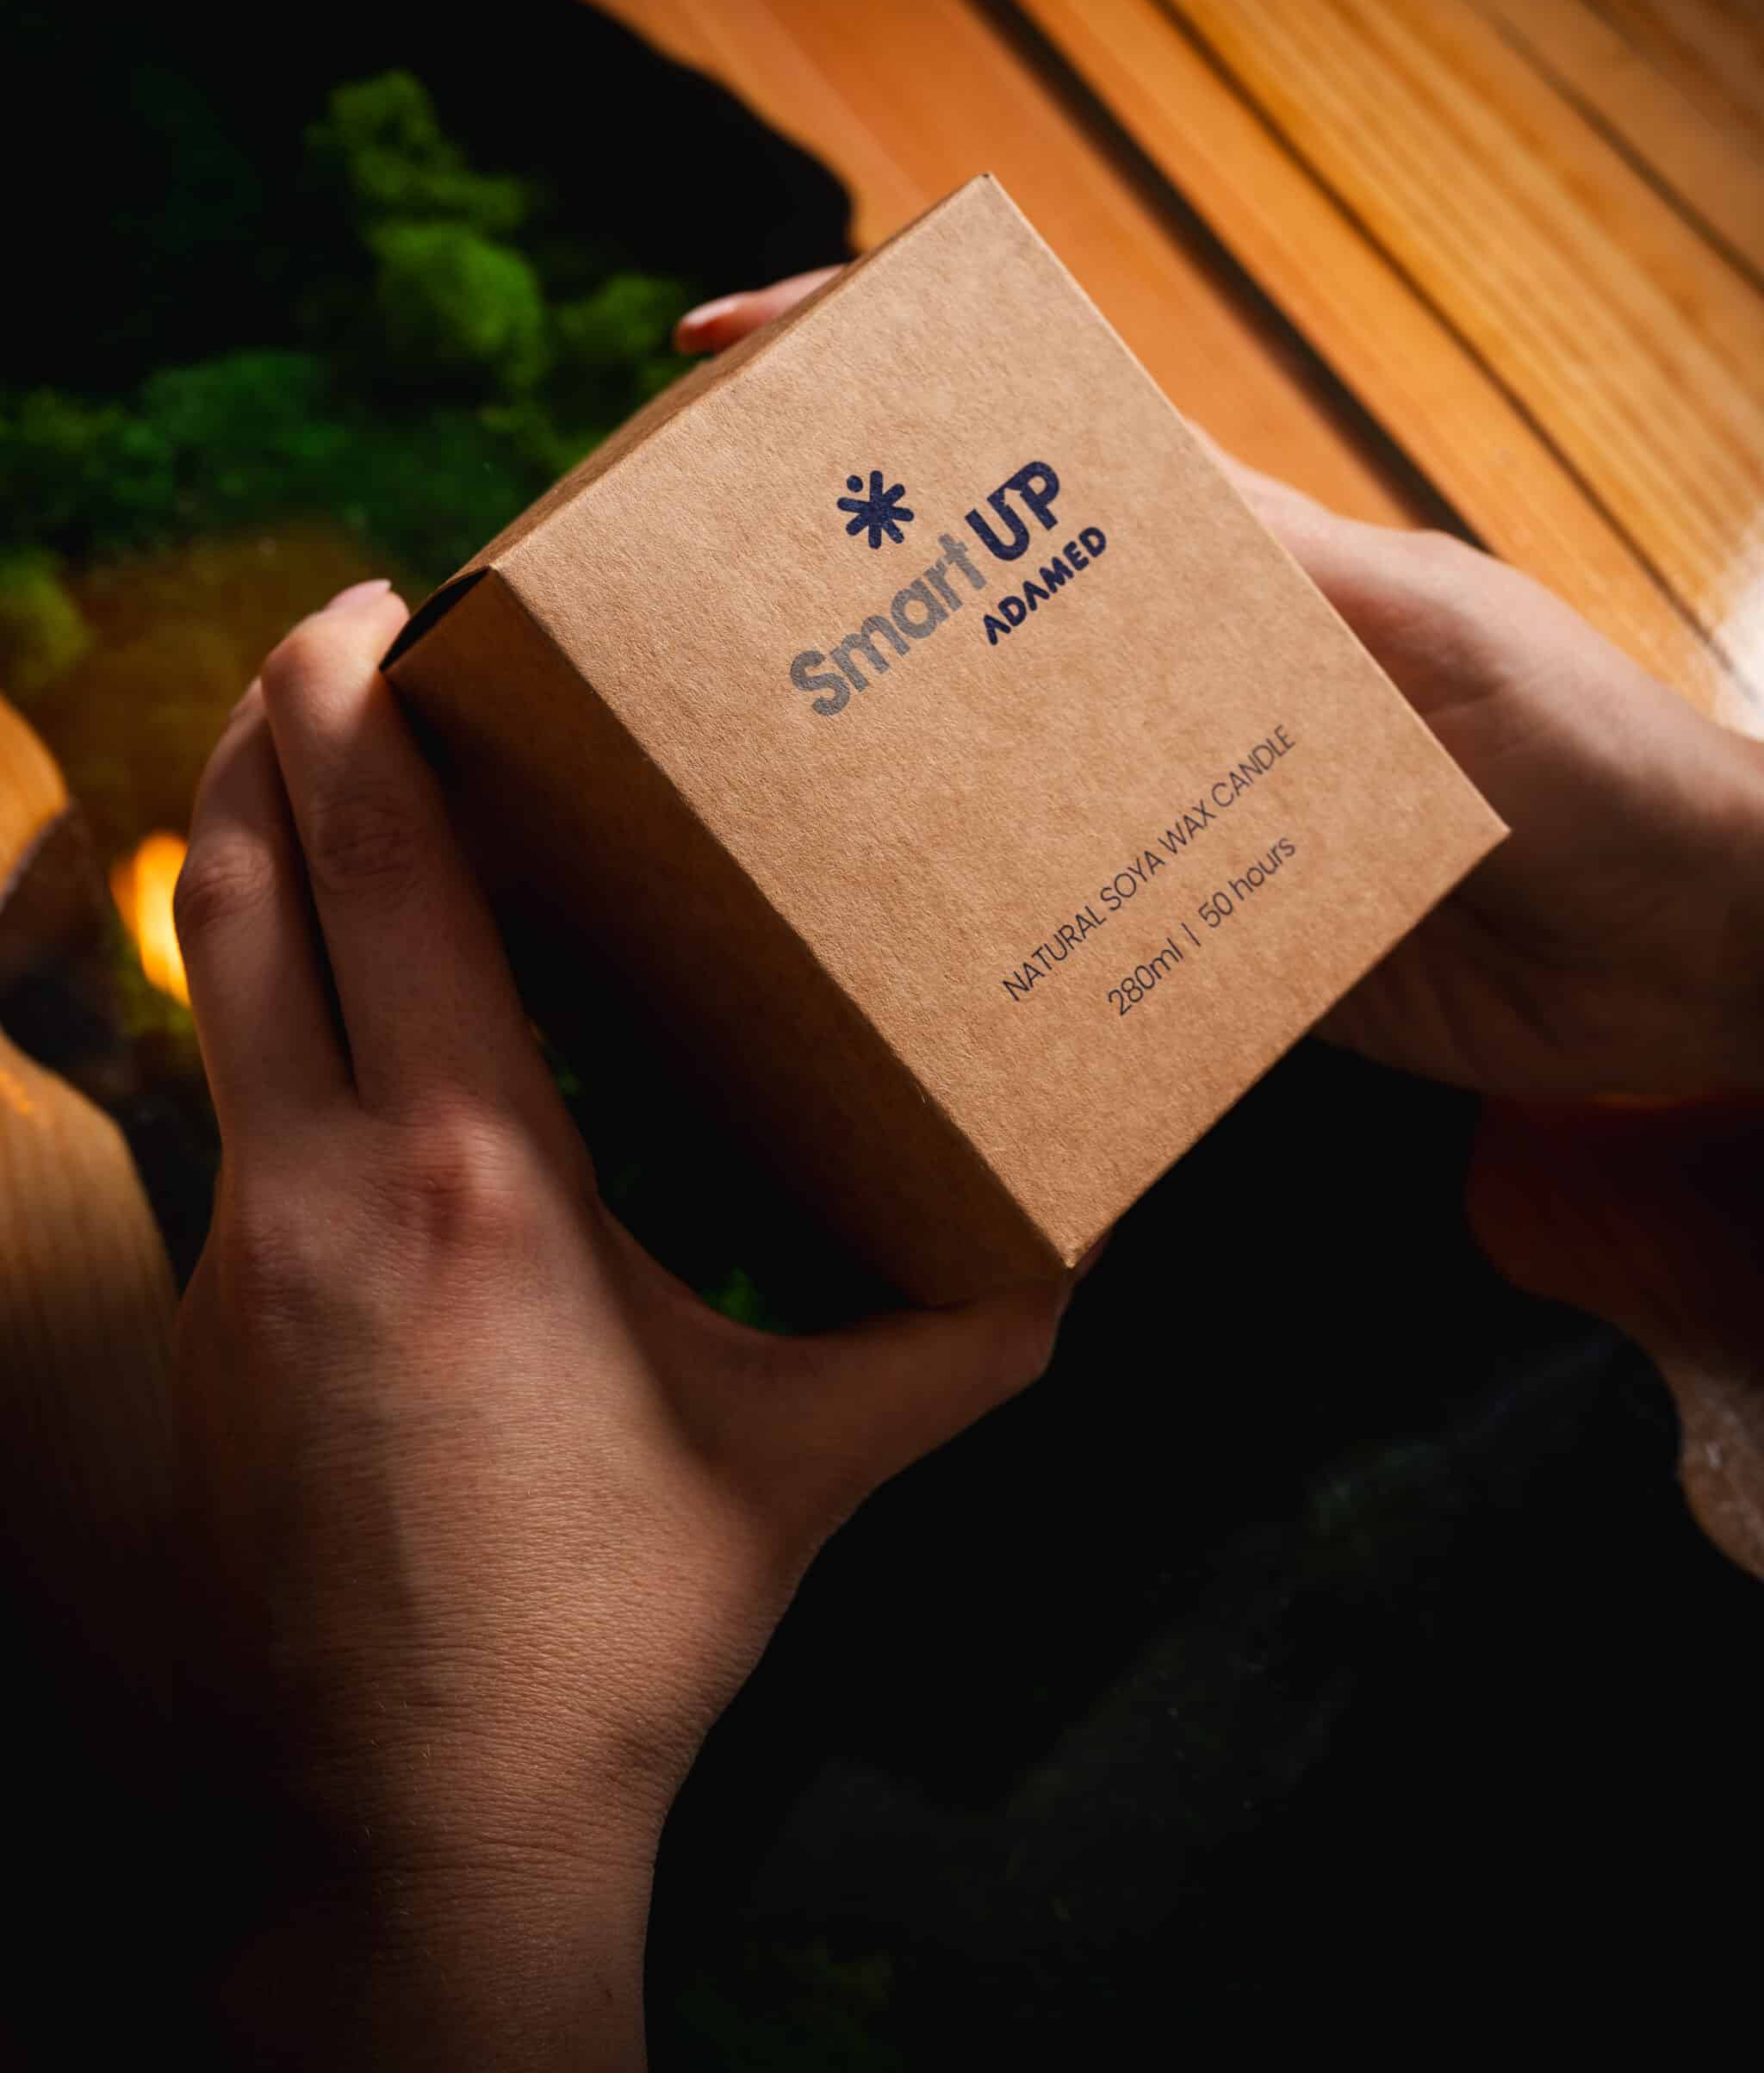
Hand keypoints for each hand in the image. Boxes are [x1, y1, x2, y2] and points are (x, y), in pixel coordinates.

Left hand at [172, 580, 1070, 2064]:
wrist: (430, 1801)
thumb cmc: (627, 1617)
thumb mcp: (820, 1456)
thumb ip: (966, 1339)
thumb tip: (1091, 1246)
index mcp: (476, 1174)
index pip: (381, 866)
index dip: (363, 703)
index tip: (386, 601)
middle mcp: (324, 1183)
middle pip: (245, 874)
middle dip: (275, 720)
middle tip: (346, 633)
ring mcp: (242, 1249)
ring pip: (211, 976)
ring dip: (249, 844)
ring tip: (331, 771)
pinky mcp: (216, 1314)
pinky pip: (228, 1093)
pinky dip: (266, 989)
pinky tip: (354, 1005)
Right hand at [680, 283, 1763, 1098]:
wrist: (1693, 956)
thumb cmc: (1596, 763)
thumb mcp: (1433, 644)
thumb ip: (1282, 581)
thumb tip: (1115, 502)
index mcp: (1239, 565)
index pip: (1051, 438)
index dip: (902, 375)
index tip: (732, 356)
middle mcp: (1192, 679)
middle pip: (990, 606)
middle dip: (850, 591)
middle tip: (694, 618)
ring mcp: (1195, 809)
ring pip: (1013, 771)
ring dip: (900, 780)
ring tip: (758, 803)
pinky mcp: (1216, 937)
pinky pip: (1082, 927)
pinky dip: (999, 938)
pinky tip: (915, 961)